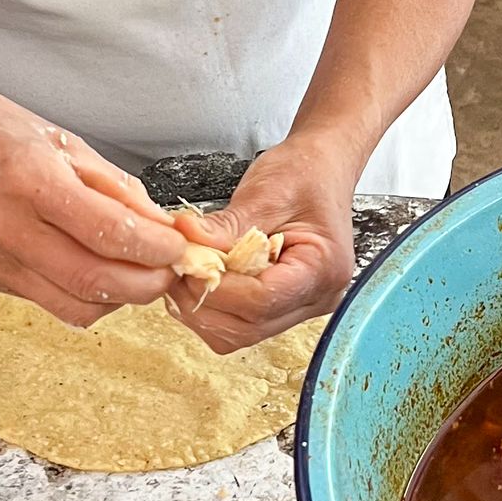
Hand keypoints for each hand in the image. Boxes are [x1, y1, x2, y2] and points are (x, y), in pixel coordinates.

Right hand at [0, 85, 188, 326]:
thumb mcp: (63, 141)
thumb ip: (115, 188)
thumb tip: (161, 227)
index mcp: (29, 179)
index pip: (106, 231)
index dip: (154, 248)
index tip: (178, 247)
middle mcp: (6, 225)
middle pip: (92, 281)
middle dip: (145, 284)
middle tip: (170, 271)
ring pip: (73, 305)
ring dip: (119, 299)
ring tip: (139, 274)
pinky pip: (51, 302)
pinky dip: (88, 297)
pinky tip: (101, 272)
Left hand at [171, 135, 358, 352]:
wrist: (322, 167)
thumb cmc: (305, 174)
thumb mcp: (264, 193)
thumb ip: (224, 226)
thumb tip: (183, 241)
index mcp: (323, 268)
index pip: (262, 300)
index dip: (217, 287)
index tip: (187, 264)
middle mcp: (317, 298)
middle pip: (248, 327)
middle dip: (204, 301)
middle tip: (178, 268)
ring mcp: (301, 307)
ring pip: (240, 333)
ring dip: (204, 308)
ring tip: (189, 271)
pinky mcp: (283, 305)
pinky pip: (241, 323)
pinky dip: (214, 306)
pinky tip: (203, 278)